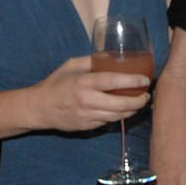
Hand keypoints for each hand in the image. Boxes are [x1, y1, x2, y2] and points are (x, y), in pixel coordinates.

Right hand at [28, 56, 149, 131]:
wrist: (38, 108)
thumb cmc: (55, 84)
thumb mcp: (70, 66)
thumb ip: (90, 61)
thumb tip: (111, 57)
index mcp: (83, 83)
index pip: (113, 82)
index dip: (132, 81)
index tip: (145, 80)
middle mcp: (87, 101)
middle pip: (120, 104)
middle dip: (138, 101)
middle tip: (146, 95)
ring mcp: (87, 116)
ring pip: (117, 116)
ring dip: (131, 110)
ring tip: (139, 103)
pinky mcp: (87, 127)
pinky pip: (108, 122)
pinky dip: (118, 116)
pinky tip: (124, 110)